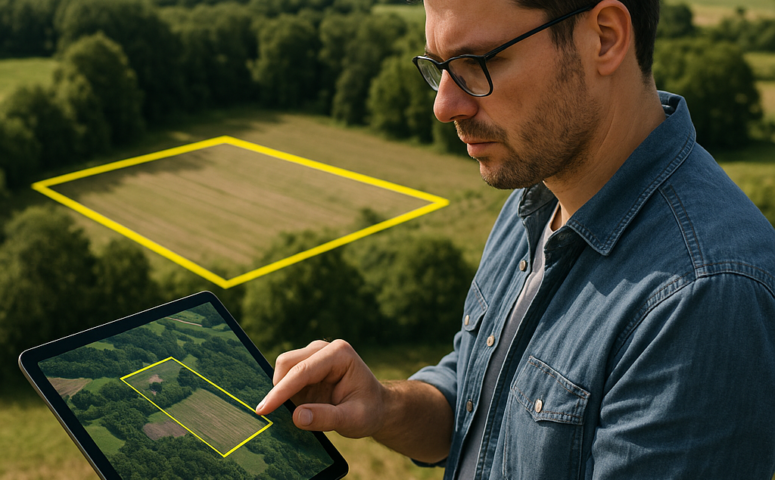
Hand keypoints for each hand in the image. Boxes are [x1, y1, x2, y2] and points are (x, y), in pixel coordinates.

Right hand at [255, 339, 386, 437]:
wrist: (376, 407)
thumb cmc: (369, 411)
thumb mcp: (353, 420)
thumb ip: (326, 418)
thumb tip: (296, 416)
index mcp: (339, 354)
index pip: (302, 371)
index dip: (280, 391)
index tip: (263, 409)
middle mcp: (324, 349)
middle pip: (287, 363)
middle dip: (277, 389)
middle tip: (272, 417)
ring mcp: (314, 355)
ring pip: (283, 369)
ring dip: (280, 391)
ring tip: (289, 415)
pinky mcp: (307, 366)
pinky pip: (286, 377)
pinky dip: (283, 393)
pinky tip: (291, 409)